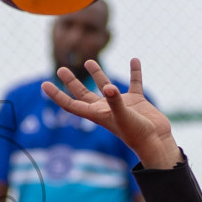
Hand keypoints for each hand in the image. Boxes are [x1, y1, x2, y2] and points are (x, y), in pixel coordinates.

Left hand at [40, 58, 181, 169]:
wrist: (156, 141)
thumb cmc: (137, 133)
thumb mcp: (124, 117)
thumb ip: (115, 102)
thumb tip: (110, 87)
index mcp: (96, 114)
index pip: (71, 104)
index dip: (57, 95)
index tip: (44, 84)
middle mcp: (105, 108)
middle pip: (83, 93)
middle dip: (71, 82)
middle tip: (61, 69)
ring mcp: (120, 104)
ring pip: (105, 85)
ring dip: (97, 74)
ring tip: (89, 62)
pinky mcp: (137, 101)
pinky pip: (134, 83)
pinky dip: (135, 71)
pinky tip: (134, 60)